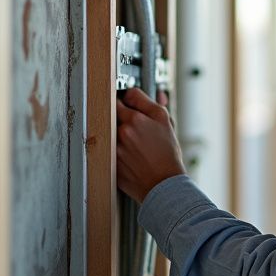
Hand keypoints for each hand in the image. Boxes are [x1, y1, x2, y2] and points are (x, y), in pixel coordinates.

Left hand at [116, 88, 185, 203]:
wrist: (164, 184)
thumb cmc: (167, 154)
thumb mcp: (165, 122)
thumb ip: (149, 103)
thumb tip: (137, 92)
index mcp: (134, 119)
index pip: (122, 98)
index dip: (128, 102)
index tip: (131, 106)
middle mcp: (121, 132)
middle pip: (114, 116)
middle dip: (123, 119)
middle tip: (137, 129)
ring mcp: (113, 148)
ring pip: (110, 133)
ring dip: (119, 136)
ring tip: (136, 146)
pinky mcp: (109, 163)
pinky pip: (108, 150)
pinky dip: (117, 151)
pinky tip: (132, 157)